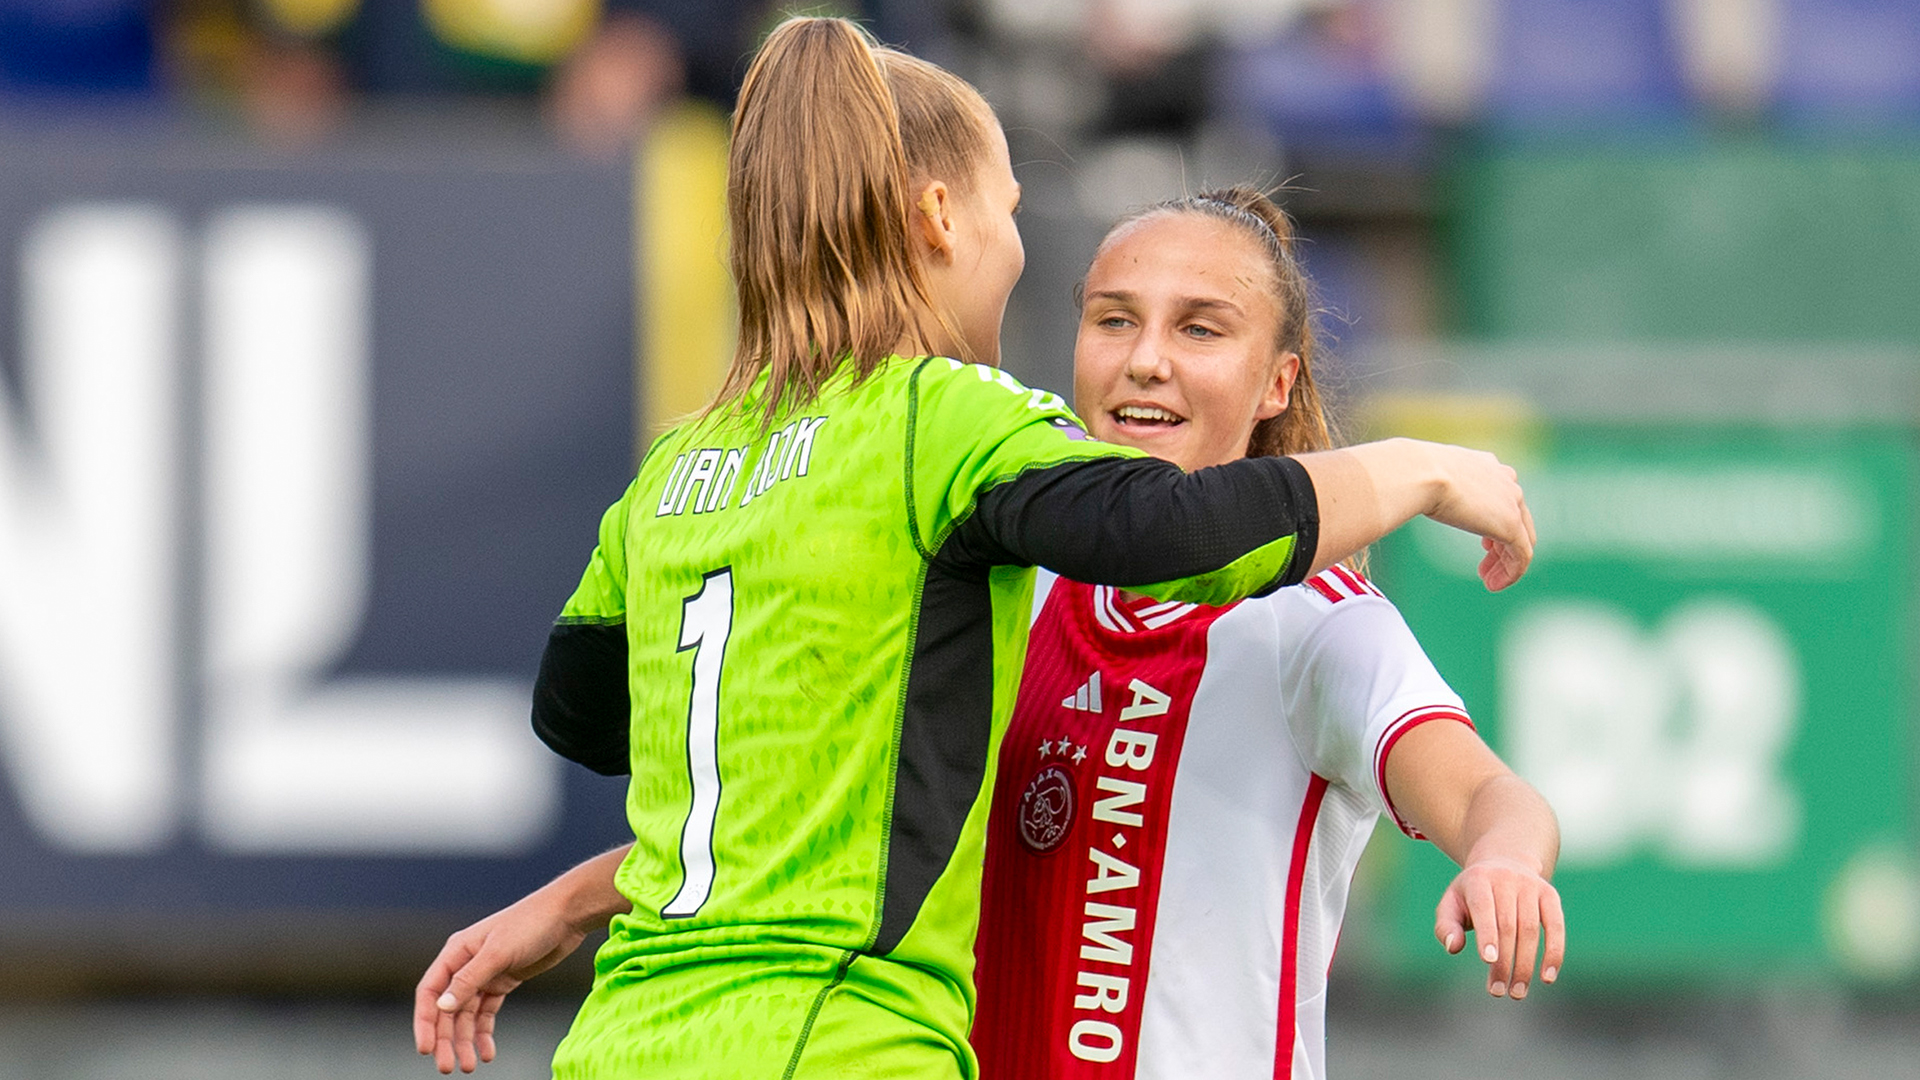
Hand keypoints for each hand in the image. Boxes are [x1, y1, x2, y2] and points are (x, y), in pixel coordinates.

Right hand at [412, 892, 592, 1073]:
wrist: (566, 916)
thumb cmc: (531, 923)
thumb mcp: (498, 953)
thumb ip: (469, 980)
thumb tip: (441, 1006)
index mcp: (456, 952)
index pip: (429, 992)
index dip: (425, 1022)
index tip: (426, 1049)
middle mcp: (466, 965)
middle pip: (447, 1009)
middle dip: (446, 1039)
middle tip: (448, 1067)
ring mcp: (485, 975)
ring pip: (467, 1015)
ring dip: (466, 1040)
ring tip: (470, 1065)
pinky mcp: (504, 982)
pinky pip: (487, 1012)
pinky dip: (485, 1033)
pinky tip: (488, 1051)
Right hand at [1419, 442, 1534, 590]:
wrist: (1420, 473)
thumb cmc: (1411, 473)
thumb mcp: (1428, 476)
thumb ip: (1432, 485)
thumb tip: (1407, 489)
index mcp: (1488, 466)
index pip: (1504, 499)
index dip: (1496, 524)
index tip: (1485, 544)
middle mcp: (1506, 481)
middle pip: (1517, 521)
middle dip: (1502, 547)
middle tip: (1485, 568)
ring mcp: (1512, 503)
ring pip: (1521, 541)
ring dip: (1505, 564)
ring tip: (1489, 582)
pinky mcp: (1511, 525)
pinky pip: (1521, 556)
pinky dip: (1511, 574)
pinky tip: (1494, 585)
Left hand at [1434, 855, 1564, 999]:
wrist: (1503, 863)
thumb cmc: (1471, 894)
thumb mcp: (1451, 904)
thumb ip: (1446, 926)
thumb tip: (1453, 947)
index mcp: (1478, 878)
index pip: (1484, 907)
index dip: (1487, 934)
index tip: (1488, 961)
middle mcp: (1506, 878)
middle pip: (1508, 925)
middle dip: (1504, 961)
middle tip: (1498, 991)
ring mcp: (1531, 885)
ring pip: (1531, 929)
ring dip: (1525, 964)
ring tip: (1517, 992)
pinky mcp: (1550, 894)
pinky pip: (1556, 926)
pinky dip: (1554, 953)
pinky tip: (1547, 977)